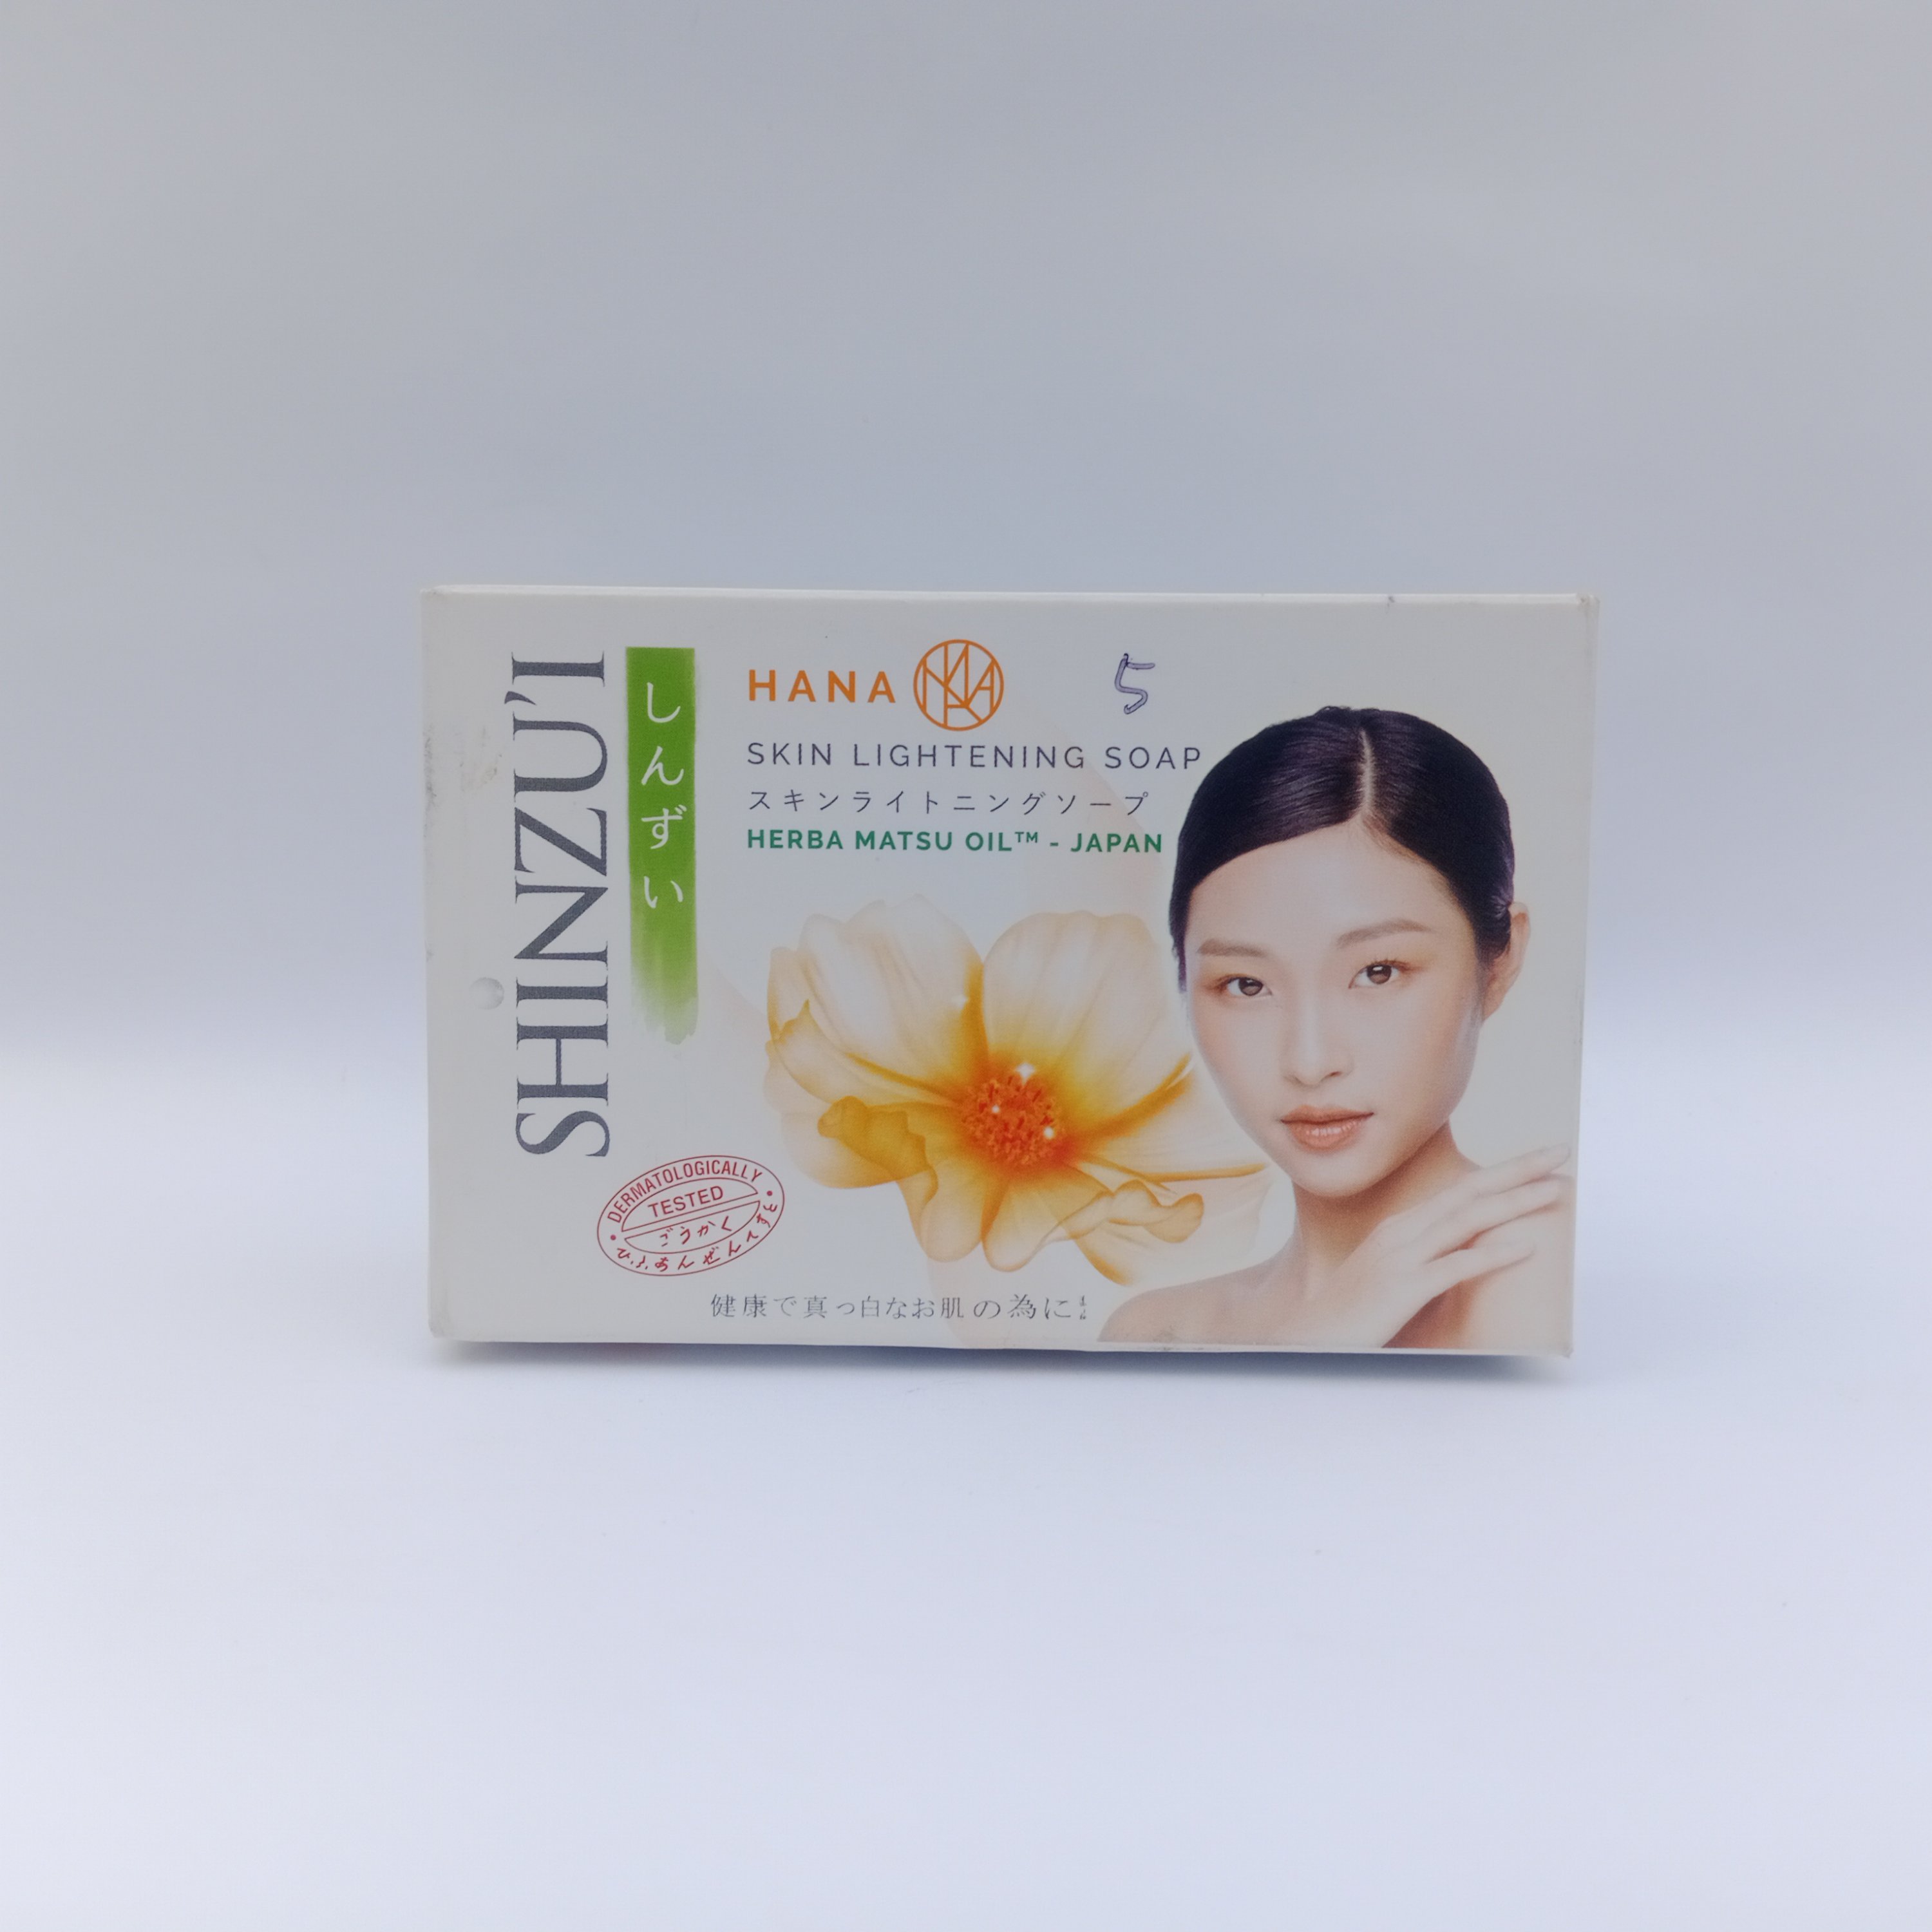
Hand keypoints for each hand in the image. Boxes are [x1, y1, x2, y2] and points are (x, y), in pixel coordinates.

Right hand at [1286, 1146, 1569, 1348]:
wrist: (1305, 1336)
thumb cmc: (1350, 1313)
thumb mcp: (1389, 1274)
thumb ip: (1421, 1258)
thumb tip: (1458, 1254)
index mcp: (1401, 1227)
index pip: (1461, 1190)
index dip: (1503, 1172)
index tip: (1540, 1160)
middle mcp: (1402, 1232)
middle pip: (1469, 1191)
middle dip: (1518, 1170)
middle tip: (1560, 1152)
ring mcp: (1402, 1257)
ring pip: (1468, 1219)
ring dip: (1516, 1201)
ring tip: (1556, 1189)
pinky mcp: (1404, 1287)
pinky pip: (1457, 1266)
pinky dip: (1494, 1253)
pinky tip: (1528, 1246)